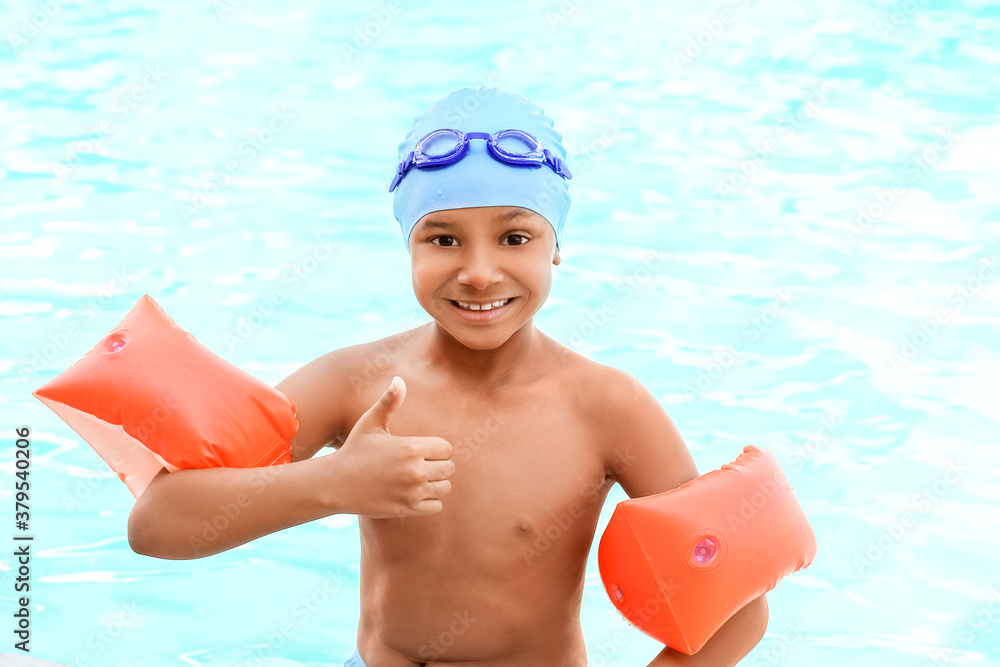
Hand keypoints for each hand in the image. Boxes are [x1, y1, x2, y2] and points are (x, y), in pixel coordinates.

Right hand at [332, 376, 454, 518]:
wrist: (335, 483)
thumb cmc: (354, 450)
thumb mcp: (370, 423)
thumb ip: (389, 402)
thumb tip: (399, 379)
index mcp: (411, 447)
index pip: (447, 449)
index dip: (438, 449)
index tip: (424, 451)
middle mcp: (415, 470)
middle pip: (449, 468)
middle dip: (439, 466)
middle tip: (423, 465)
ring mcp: (412, 492)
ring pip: (445, 488)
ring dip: (436, 484)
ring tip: (420, 479)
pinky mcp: (407, 509)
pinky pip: (436, 506)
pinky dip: (430, 501)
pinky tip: (415, 494)